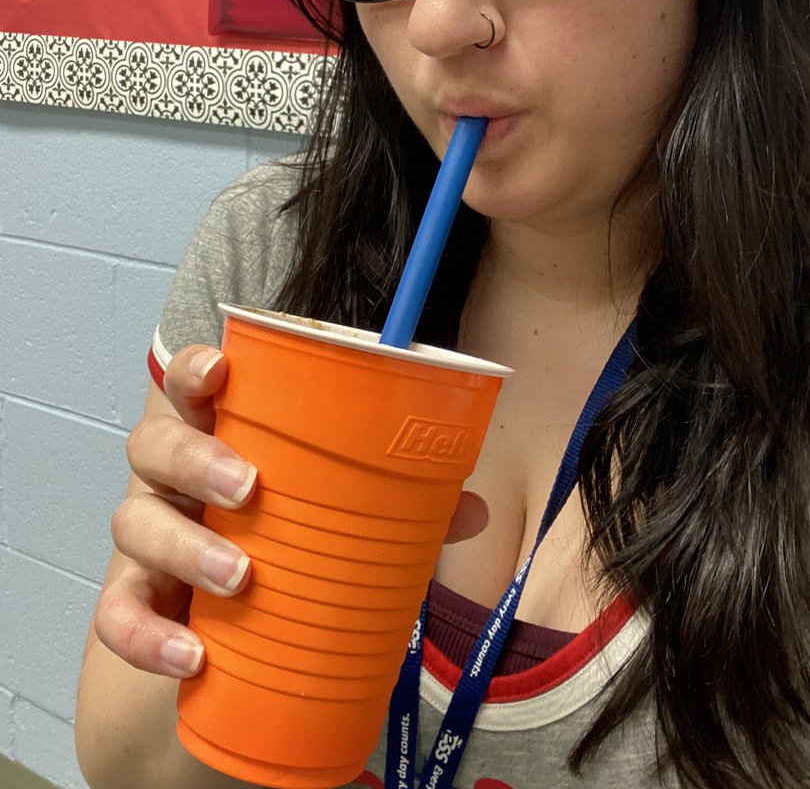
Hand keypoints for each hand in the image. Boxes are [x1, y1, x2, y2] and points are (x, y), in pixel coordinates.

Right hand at [93, 344, 487, 679]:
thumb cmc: (283, 525)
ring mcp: (148, 535)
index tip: (222, 372)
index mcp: (218, 431)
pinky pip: (119, 615)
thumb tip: (473, 509)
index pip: (189, 384)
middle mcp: (171, 474)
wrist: (228, 610)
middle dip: (195, 459)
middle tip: (248, 486)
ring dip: (185, 547)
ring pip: (135, 523)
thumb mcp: (334, 505)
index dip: (194, 371)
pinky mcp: (134, 598)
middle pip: (154, 445)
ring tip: (240, 576)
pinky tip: (191, 655)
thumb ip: (401, 501)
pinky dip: (149, 637)